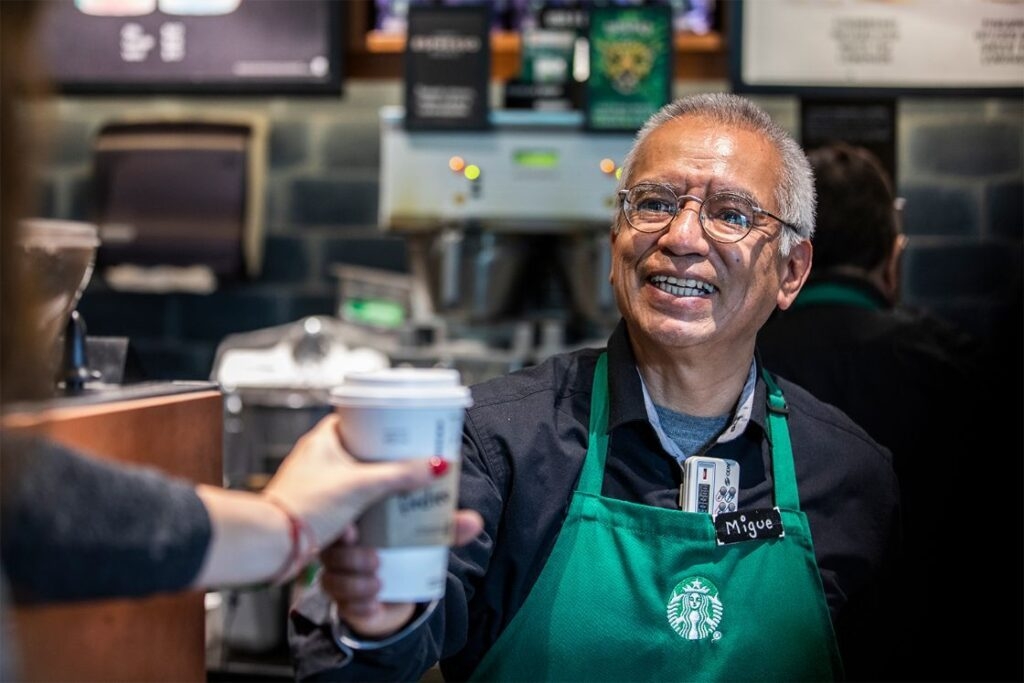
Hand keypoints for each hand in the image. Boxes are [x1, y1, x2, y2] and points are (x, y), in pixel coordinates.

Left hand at [260, 414, 445, 549]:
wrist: (271, 545)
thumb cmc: (300, 506)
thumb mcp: (360, 485)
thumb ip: (400, 475)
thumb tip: (435, 466)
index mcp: (324, 440)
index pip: (360, 419)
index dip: (385, 424)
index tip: (408, 432)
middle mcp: (319, 459)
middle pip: (365, 453)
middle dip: (388, 465)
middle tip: (411, 468)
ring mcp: (318, 485)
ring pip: (359, 481)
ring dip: (377, 492)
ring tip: (396, 497)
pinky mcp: (320, 510)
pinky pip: (351, 504)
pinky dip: (365, 511)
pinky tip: (377, 520)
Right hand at [321, 510, 483, 637]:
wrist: (400, 592)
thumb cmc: (406, 552)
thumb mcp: (426, 539)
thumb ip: (447, 530)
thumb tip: (475, 522)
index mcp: (358, 525)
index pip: (339, 519)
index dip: (342, 524)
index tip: (354, 530)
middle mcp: (341, 550)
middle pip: (332, 552)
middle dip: (351, 557)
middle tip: (375, 560)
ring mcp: (339, 576)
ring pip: (333, 580)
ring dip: (355, 583)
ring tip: (378, 585)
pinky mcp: (344, 601)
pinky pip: (344, 605)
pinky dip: (359, 606)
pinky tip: (374, 605)